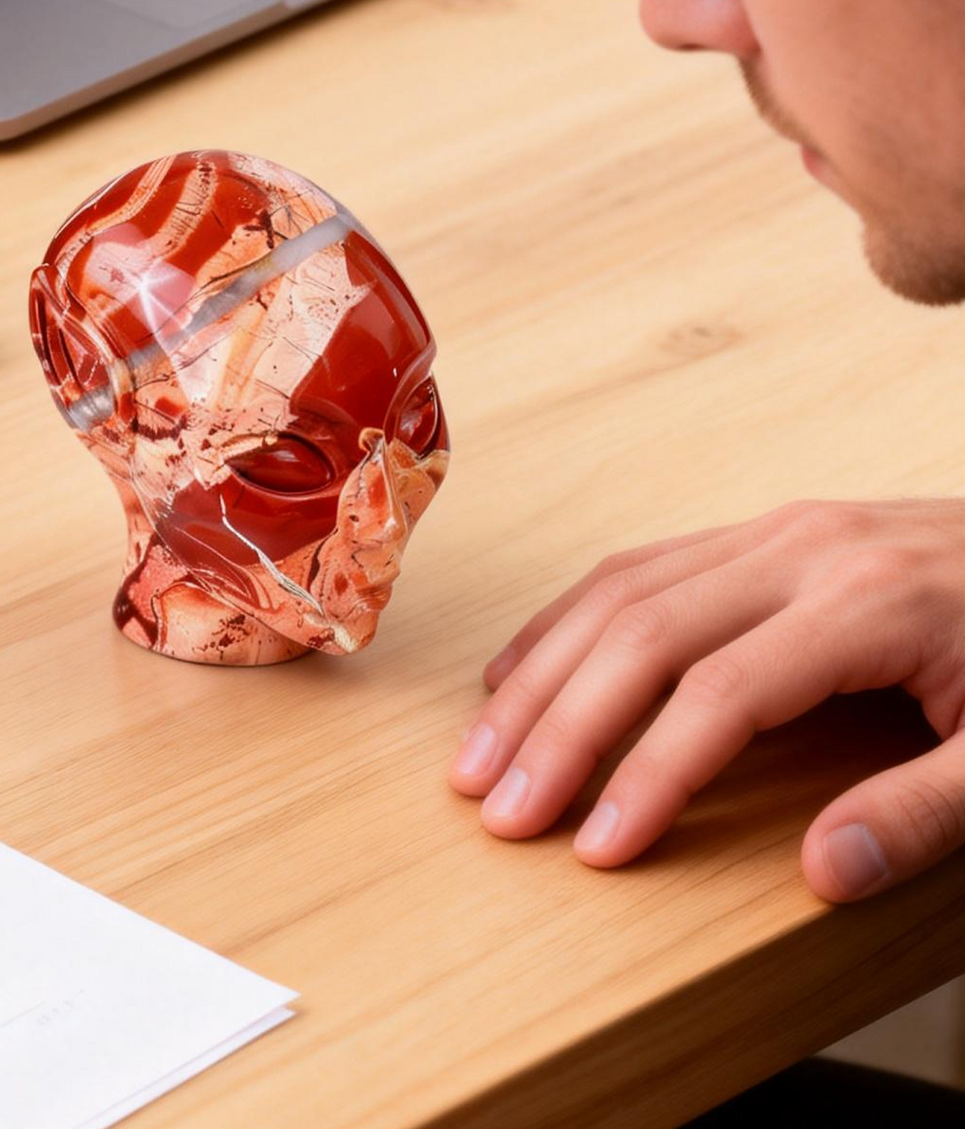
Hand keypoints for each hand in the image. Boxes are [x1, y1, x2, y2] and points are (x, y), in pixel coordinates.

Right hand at [449, 500, 964, 900]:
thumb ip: (924, 811)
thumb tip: (820, 873)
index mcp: (865, 602)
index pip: (720, 693)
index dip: (648, 774)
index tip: (594, 849)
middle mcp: (798, 549)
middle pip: (641, 634)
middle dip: (557, 724)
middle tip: (494, 802)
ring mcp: (772, 531)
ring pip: (620, 592)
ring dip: (541, 672)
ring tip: (482, 746)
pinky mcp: (759, 533)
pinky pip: (638, 568)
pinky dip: (568, 621)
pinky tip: (523, 668)